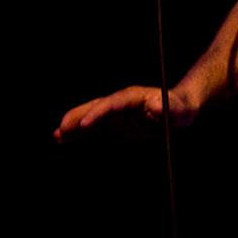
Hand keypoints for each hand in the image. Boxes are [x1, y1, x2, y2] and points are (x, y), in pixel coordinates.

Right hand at [54, 85, 196, 143]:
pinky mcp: (114, 122)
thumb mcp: (178, 110)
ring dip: (73, 125)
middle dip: (78, 117)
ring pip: (89, 116)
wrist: (179, 111)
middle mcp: (120, 102)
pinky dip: (78, 133)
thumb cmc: (180, 110)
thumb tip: (154, 103)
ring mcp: (115, 112)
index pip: (112, 104)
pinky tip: (64, 141)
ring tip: (57, 137)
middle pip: (95, 107)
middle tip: (62, 130)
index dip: (98, 113)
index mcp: (133, 97)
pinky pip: (92, 127)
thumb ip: (166, 107)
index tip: (85, 124)